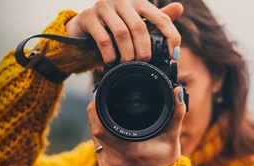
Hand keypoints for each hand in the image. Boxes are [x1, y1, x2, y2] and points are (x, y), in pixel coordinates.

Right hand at [65, 0, 182, 62]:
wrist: (80, 30)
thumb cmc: (110, 28)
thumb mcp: (133, 24)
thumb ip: (154, 19)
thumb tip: (179, 8)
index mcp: (137, 1)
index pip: (160, 17)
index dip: (170, 36)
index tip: (173, 55)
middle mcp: (121, 0)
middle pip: (139, 27)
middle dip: (144, 49)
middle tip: (144, 63)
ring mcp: (103, 6)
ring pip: (122, 33)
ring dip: (127, 53)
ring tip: (127, 64)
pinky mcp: (88, 17)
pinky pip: (103, 39)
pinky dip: (110, 55)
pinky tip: (111, 63)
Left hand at [87, 87, 185, 165]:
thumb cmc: (165, 158)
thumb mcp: (172, 136)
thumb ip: (175, 113)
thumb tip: (177, 91)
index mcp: (129, 151)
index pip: (101, 126)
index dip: (97, 108)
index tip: (101, 95)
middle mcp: (115, 159)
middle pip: (95, 128)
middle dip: (98, 111)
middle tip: (105, 98)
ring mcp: (107, 164)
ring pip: (94, 135)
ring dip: (99, 123)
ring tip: (109, 112)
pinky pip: (97, 144)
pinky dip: (102, 135)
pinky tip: (110, 129)